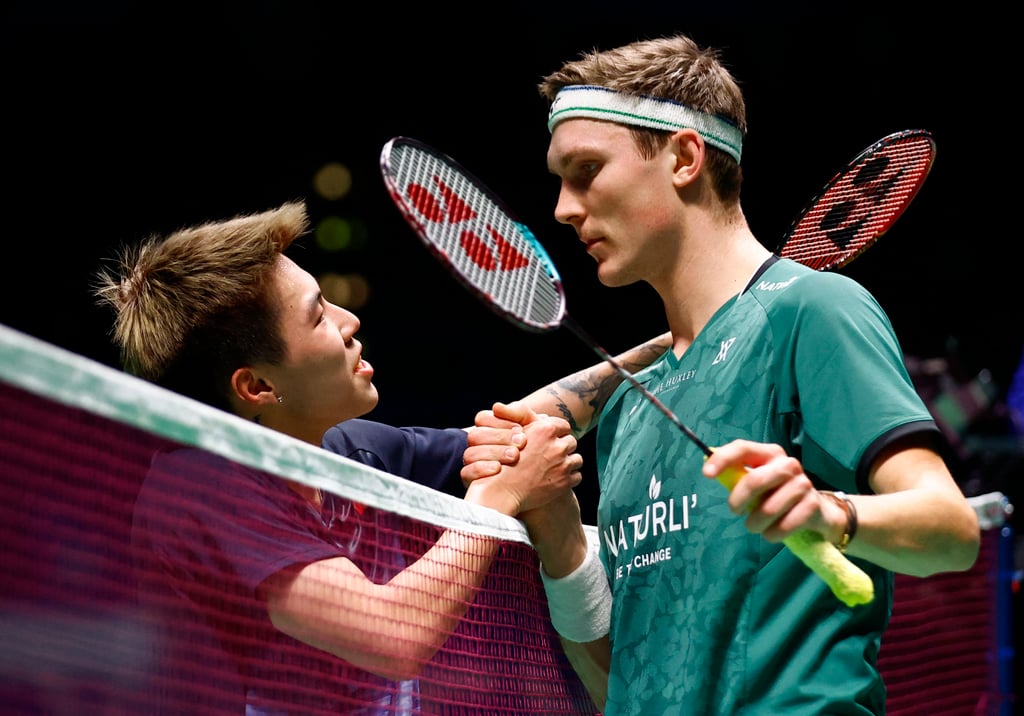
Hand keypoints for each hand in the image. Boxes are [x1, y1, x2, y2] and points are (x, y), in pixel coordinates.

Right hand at [461, 401, 537, 484]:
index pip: (482, 418)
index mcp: (489, 429)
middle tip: (522, 443)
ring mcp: (472, 463)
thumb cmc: (535, 450)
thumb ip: (520, 413)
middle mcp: (478, 446)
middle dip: (500, 437)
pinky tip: (498, 469)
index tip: (521, 429)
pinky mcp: (471, 481)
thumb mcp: (534, 428)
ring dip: (494, 452)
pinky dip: (482, 469)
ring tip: (515, 456)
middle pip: (476, 435)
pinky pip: (466, 473)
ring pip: (470, 454)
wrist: (539, 480)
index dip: (500, 422)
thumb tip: (497, 407)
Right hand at [464, 403, 582, 515]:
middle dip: (563, 447)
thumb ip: (530, 422)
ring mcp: (563, 464)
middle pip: (571, 442)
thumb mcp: (513, 433)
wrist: (503, 490)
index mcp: (546, 429)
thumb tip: (544, 417)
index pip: (564, 425)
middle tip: (551, 455)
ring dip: (568, 463)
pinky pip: (577, 476)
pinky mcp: (566, 481)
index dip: (558, 432)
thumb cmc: (504, 461)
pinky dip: (569, 478)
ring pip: (577, 459)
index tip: (552, 439)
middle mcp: (557, 446)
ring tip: (554, 468)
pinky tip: (556, 479)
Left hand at [701, 439, 842, 543]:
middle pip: (755, 480)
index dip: (723, 459)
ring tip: (755, 526)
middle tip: (734, 511)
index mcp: (770, 453)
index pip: (743, 448)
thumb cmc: (777, 494)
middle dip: (738, 501)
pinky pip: (784, 526)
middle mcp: (788, 464)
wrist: (816, 511)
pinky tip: (772, 533)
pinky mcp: (813, 505)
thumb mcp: (758, 482)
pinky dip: (772, 534)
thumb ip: (737, 476)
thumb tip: (710, 471)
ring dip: (755, 524)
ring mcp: (803, 484)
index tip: (706, 474)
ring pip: (768, 509)